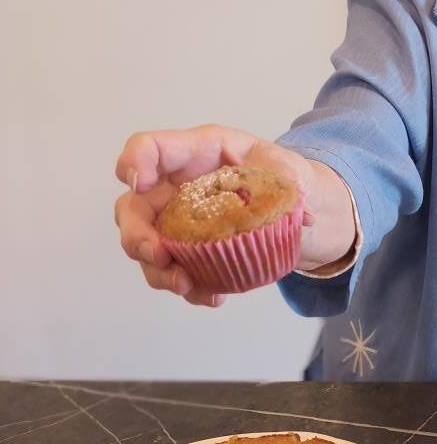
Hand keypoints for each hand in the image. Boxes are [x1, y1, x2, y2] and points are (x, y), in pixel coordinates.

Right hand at [114, 125, 353, 305]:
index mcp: (196, 154)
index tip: (140, 183)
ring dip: (158, 271)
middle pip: (132, 207)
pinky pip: (174, 274)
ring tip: (187, 285)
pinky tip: (213, 296)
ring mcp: (175, 221)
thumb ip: (287, 180)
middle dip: (136, 234)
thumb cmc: (281, 177)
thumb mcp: (288, 167)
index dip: (135, 161)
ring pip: (144, 247)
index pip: (150, 147)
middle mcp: (175, 187)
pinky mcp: (186, 252)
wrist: (295, 207)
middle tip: (159, 255)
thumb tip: (298, 214)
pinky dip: (190, 289)